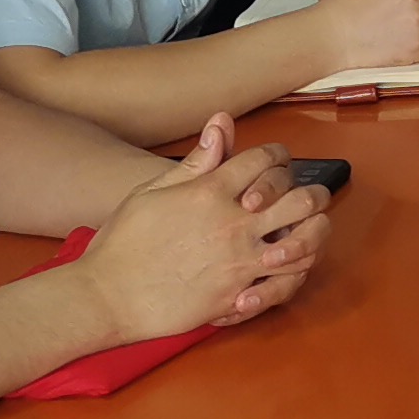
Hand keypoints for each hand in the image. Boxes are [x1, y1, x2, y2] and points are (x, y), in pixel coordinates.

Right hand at [81, 117, 328, 341]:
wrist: (107, 296)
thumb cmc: (123, 242)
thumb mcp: (152, 190)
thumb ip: (196, 160)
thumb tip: (221, 122)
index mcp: (211, 191)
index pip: (265, 159)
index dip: (278, 155)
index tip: (277, 162)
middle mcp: (233, 223)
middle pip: (301, 198)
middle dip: (312, 194)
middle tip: (306, 199)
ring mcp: (239, 261)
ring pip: (305, 243)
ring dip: (312, 235)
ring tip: (304, 233)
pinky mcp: (237, 296)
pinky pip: (286, 284)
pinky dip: (294, 275)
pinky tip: (286, 268)